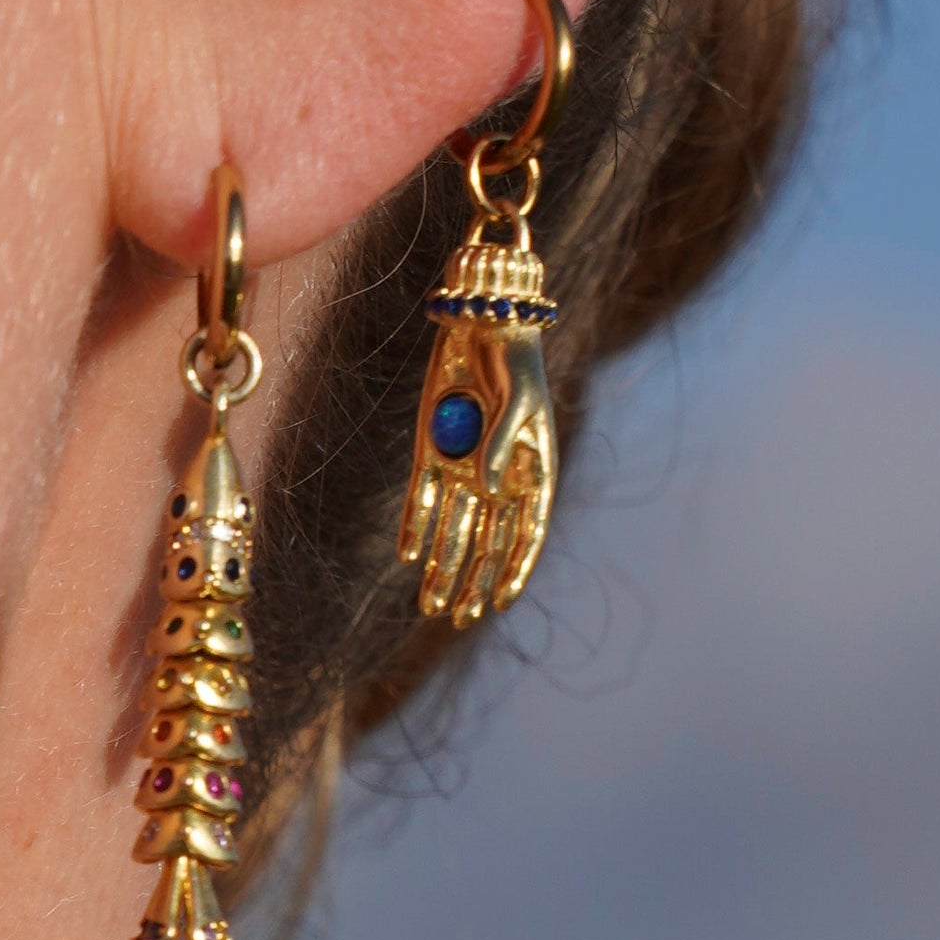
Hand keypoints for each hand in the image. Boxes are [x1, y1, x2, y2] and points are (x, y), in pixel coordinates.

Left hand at [398, 311, 555, 625]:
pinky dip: (415, 525)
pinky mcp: (431, 449)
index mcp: (532, 471)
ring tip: (427, 603)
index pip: (526, 534)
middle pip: (484, 542)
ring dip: (440, 565)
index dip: (514, 571)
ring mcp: (462, 465)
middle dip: (470, 582)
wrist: (481, 321)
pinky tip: (407, 555)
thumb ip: (499, 446)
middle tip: (455, 618)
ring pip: (451, 528)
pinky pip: (422, 496)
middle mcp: (497, 477)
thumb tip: (486, 490)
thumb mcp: (515, 401)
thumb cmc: (513, 360)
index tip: (498, 604)